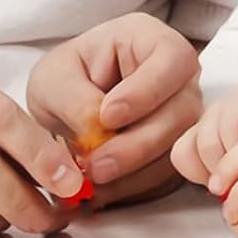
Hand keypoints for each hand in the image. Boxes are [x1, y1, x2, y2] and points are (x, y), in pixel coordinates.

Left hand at [27, 13, 200, 205]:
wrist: (66, 108)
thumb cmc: (65, 79)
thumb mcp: (55, 79)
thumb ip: (75, 99)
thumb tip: (98, 129)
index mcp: (151, 42)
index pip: (172, 60)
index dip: (146, 91)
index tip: (108, 116)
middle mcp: (178, 80)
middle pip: (182, 113)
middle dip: (136, 145)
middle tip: (96, 165)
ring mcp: (181, 118)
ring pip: (176, 150)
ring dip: (134, 174)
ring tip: (90, 183)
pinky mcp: (173, 153)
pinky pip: (166, 177)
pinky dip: (132, 189)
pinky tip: (100, 194)